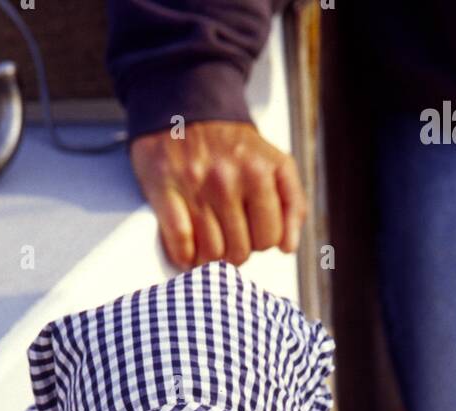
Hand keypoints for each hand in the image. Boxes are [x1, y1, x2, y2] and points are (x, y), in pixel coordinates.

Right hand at [129, 120, 307, 270]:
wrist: (185, 108)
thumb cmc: (231, 146)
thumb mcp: (274, 162)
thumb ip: (291, 201)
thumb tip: (288, 247)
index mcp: (260, 171)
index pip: (270, 238)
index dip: (262, 241)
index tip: (253, 231)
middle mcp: (227, 177)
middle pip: (240, 251)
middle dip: (236, 251)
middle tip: (228, 236)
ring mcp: (194, 185)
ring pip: (211, 253)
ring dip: (210, 257)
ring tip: (208, 244)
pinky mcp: (164, 190)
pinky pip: (180, 243)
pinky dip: (185, 256)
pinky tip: (188, 251)